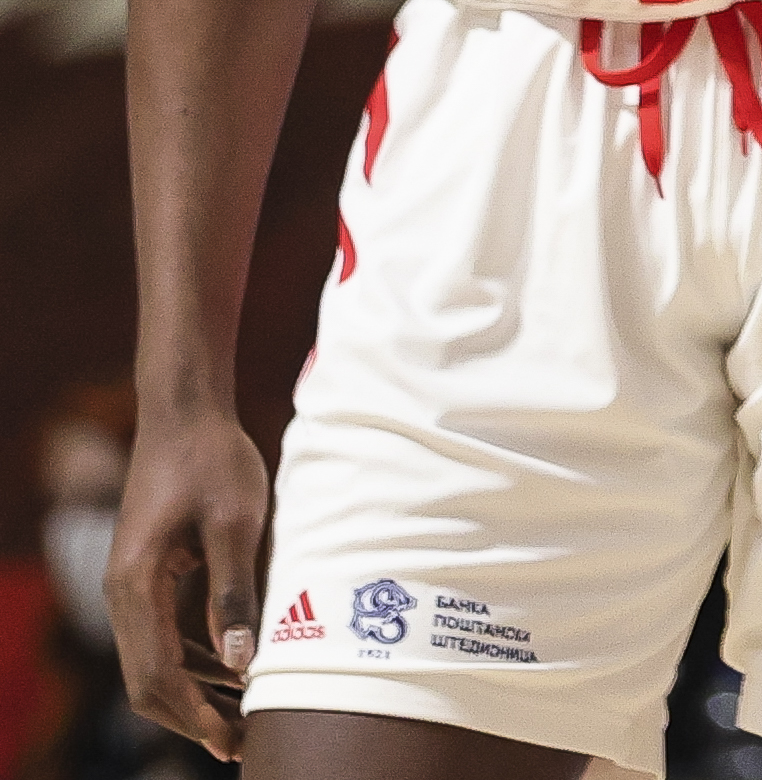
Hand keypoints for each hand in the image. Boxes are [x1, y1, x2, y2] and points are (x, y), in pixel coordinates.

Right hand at [111, 399, 271, 759]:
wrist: (185, 412)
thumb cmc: (214, 460)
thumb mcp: (236, 524)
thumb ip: (234, 592)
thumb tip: (240, 662)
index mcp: (137, 586)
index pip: (157, 675)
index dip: (194, 714)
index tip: (230, 741)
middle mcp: (124, 593)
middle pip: (147, 680)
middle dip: (190, 716)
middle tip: (239, 743)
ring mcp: (132, 585)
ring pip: (154, 661)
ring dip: (194, 691)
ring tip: (244, 716)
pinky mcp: (149, 574)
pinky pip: (164, 634)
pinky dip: (195, 658)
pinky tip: (234, 669)